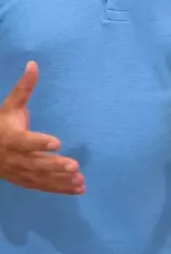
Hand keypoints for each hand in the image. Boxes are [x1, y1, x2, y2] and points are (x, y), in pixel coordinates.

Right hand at [0, 62, 84, 193]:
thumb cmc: (2, 123)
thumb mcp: (10, 104)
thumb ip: (24, 87)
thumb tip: (34, 64)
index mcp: (11, 138)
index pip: (25, 142)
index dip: (39, 143)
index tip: (57, 142)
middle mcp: (15, 158)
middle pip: (36, 164)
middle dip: (55, 166)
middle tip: (75, 165)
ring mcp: (20, 172)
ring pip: (41, 179)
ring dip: (61, 180)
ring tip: (80, 179)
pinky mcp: (26, 181)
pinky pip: (44, 187)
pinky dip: (61, 189)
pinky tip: (79, 188)